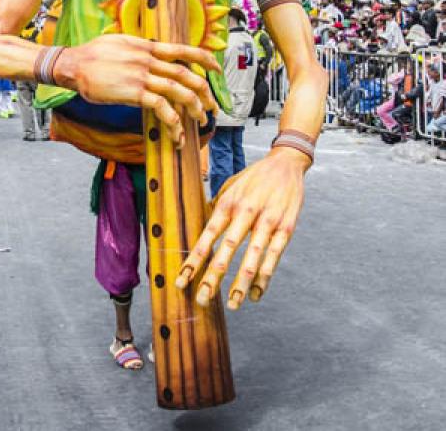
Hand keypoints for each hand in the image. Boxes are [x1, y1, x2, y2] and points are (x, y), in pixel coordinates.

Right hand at [56, 34, 219, 146]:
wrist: (73, 65)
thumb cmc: (92, 55)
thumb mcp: (121, 42)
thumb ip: (140, 48)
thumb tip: (152, 52)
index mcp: (148, 47)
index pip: (183, 50)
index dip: (204, 59)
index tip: (217, 69)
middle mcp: (148, 60)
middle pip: (186, 74)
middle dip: (204, 91)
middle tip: (212, 106)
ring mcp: (142, 76)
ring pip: (178, 91)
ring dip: (194, 107)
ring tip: (201, 120)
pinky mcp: (133, 93)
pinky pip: (161, 107)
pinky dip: (173, 121)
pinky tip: (177, 132)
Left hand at [176, 147, 308, 305]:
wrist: (286, 163)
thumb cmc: (253, 178)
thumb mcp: (230, 186)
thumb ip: (217, 208)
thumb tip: (202, 230)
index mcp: (229, 202)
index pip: (207, 235)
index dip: (194, 260)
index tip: (182, 280)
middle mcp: (246, 212)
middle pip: (227, 250)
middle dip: (214, 277)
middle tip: (202, 300)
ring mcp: (268, 221)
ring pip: (252, 257)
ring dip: (241, 283)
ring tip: (233, 305)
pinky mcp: (287, 227)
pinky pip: (274, 256)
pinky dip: (265, 277)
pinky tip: (256, 293)